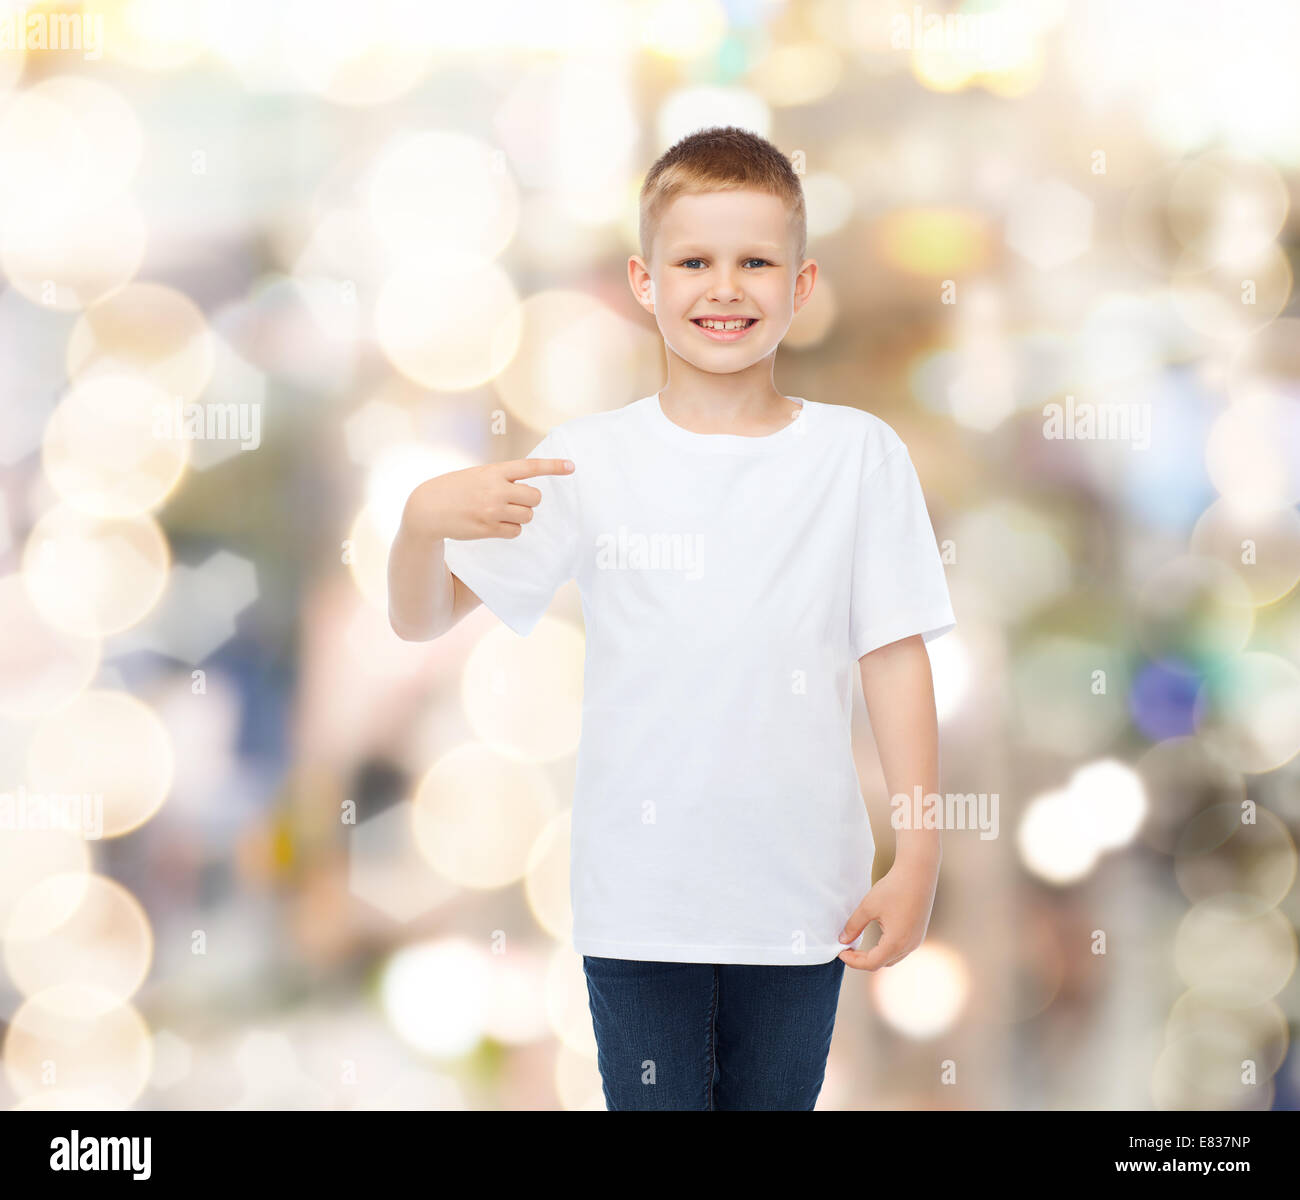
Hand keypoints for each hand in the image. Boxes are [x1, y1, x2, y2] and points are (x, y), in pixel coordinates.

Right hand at [404, 457, 573, 541]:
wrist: (427, 507)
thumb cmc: (455, 489)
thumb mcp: (478, 474)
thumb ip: (501, 478)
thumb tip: (525, 492)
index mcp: (494, 471)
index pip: (530, 467)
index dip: (553, 466)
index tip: (572, 467)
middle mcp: (496, 489)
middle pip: (535, 498)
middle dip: (530, 502)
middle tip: (515, 502)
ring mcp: (492, 510)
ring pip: (527, 516)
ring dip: (520, 516)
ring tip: (500, 513)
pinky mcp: (488, 528)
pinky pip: (515, 531)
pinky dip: (511, 529)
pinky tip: (495, 524)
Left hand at [836, 854, 938, 970]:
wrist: (917, 872)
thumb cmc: (893, 888)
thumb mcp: (868, 906)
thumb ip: (854, 926)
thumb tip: (842, 940)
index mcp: (896, 942)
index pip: (871, 963)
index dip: (853, 961)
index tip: (840, 952)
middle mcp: (909, 946)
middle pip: (882, 963)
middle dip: (862, 959)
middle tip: (847, 948)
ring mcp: (916, 940)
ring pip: (892, 958)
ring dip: (875, 955)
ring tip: (858, 945)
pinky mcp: (918, 933)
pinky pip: (900, 949)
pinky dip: (886, 949)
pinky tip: (876, 938)